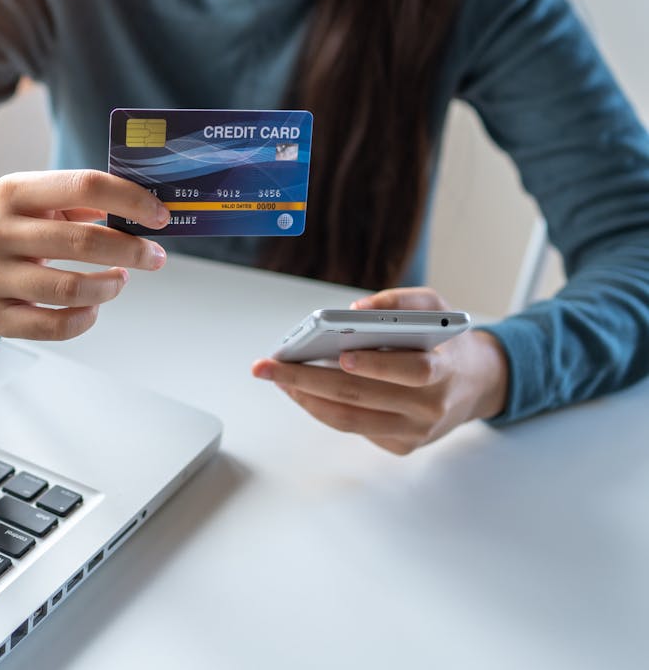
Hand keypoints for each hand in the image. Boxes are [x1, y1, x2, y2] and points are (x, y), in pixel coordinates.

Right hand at [0, 169, 170, 339]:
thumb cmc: (23, 229)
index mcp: (13, 191)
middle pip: (82, 240)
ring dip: (109, 286)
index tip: (160, 216)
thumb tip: (148, 213)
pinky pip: (52, 326)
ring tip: (120, 280)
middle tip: (155, 257)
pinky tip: (93, 307)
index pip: (83, 185)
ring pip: (69, 288)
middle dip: (131, 250)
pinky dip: (85, 318)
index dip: (130, 200)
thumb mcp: (44, 202)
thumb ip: (88, 201)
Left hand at [251, 287, 508, 454]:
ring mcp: (414, 432)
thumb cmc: (447, 341)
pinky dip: (323, 409)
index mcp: (444, 369)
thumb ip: (401, 302)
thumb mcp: (437, 308)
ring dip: (306, 399)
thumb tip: (356, 310)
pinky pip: (354, 428)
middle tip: (268, 367)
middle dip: (307, 380)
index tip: (342, 356)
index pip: (412, 371)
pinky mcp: (402, 446)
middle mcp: (429, 407)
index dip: (377, 366)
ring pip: (349, 420)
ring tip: (276, 379)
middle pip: (361, 397)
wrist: (479, 383)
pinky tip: (301, 390)